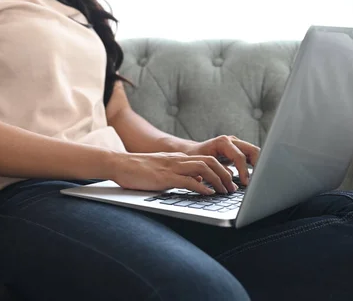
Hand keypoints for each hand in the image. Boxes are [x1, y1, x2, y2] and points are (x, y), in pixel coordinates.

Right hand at [112, 152, 236, 194]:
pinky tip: (209, 194)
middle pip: (210, 162)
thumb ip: (180, 174)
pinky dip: (202, 187)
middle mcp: (178, 160)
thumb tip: (198, 183)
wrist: (119, 164)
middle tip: (233, 188)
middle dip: (225, 175)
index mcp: (179, 157)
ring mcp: (172, 167)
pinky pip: (189, 180)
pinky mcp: (165, 177)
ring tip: (225, 192)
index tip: (230, 181)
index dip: (222, 170)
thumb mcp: (163, 169)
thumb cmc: (138, 169)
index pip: (207, 159)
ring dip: (218, 180)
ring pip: (204, 168)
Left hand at [182, 135, 260, 185]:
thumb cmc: (195, 159)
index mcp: (222, 142)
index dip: (244, 171)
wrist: (192, 152)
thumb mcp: (203, 166)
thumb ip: (217, 173)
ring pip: (255, 152)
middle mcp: (232, 140)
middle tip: (258, 180)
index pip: (239, 156)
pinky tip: (255, 177)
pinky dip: (255, 165)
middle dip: (258, 165)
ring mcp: (237, 144)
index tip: (246, 183)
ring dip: (259, 165)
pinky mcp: (239, 150)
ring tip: (259, 179)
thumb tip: (231, 185)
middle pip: (252, 150)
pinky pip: (251, 156)